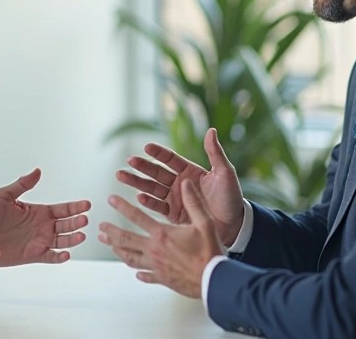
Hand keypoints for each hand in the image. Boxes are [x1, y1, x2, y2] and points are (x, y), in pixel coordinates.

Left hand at [0, 168, 90, 266]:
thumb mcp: (4, 196)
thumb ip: (22, 185)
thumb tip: (37, 171)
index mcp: (39, 212)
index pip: (62, 209)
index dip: (75, 207)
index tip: (86, 204)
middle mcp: (43, 227)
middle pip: (66, 224)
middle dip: (77, 222)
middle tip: (84, 219)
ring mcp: (40, 241)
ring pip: (63, 241)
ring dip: (72, 239)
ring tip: (80, 236)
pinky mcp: (34, 255)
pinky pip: (51, 257)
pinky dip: (59, 257)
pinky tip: (66, 254)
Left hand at [99, 180, 223, 297]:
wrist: (214, 280)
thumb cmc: (210, 251)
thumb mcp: (205, 222)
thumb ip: (193, 202)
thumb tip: (186, 183)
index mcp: (162, 234)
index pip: (136, 217)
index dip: (122, 207)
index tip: (111, 200)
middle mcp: (154, 250)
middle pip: (126, 240)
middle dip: (112, 232)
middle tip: (100, 227)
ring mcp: (156, 266)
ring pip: (131, 258)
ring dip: (118, 250)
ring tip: (110, 245)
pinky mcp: (162, 279)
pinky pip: (146, 275)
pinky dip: (139, 273)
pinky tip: (136, 272)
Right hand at [116, 128, 244, 245]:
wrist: (234, 225)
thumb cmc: (231, 197)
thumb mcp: (225, 173)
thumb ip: (215, 153)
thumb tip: (211, 130)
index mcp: (190, 171)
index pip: (170, 159)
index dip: (159, 153)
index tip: (147, 147)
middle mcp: (179, 183)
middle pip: (156, 172)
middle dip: (142, 167)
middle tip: (129, 161)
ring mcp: (174, 199)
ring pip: (152, 188)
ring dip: (137, 182)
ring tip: (121, 176)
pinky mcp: (173, 214)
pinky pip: (158, 207)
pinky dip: (148, 202)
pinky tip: (139, 197)